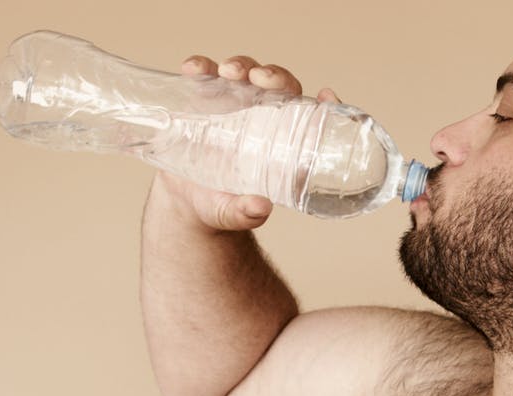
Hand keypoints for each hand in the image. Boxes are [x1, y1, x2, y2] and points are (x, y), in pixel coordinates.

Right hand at [150, 54, 342, 230]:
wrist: (186, 201)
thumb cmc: (220, 205)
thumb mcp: (232, 212)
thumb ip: (245, 213)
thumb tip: (260, 207)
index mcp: (281, 143)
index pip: (309, 116)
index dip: (323, 104)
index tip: (327, 96)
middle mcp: (261, 117)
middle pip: (278, 86)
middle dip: (273, 76)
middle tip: (259, 78)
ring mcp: (232, 105)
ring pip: (245, 74)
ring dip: (241, 66)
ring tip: (228, 72)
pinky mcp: (203, 100)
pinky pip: (205, 75)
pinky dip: (201, 68)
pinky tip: (193, 69)